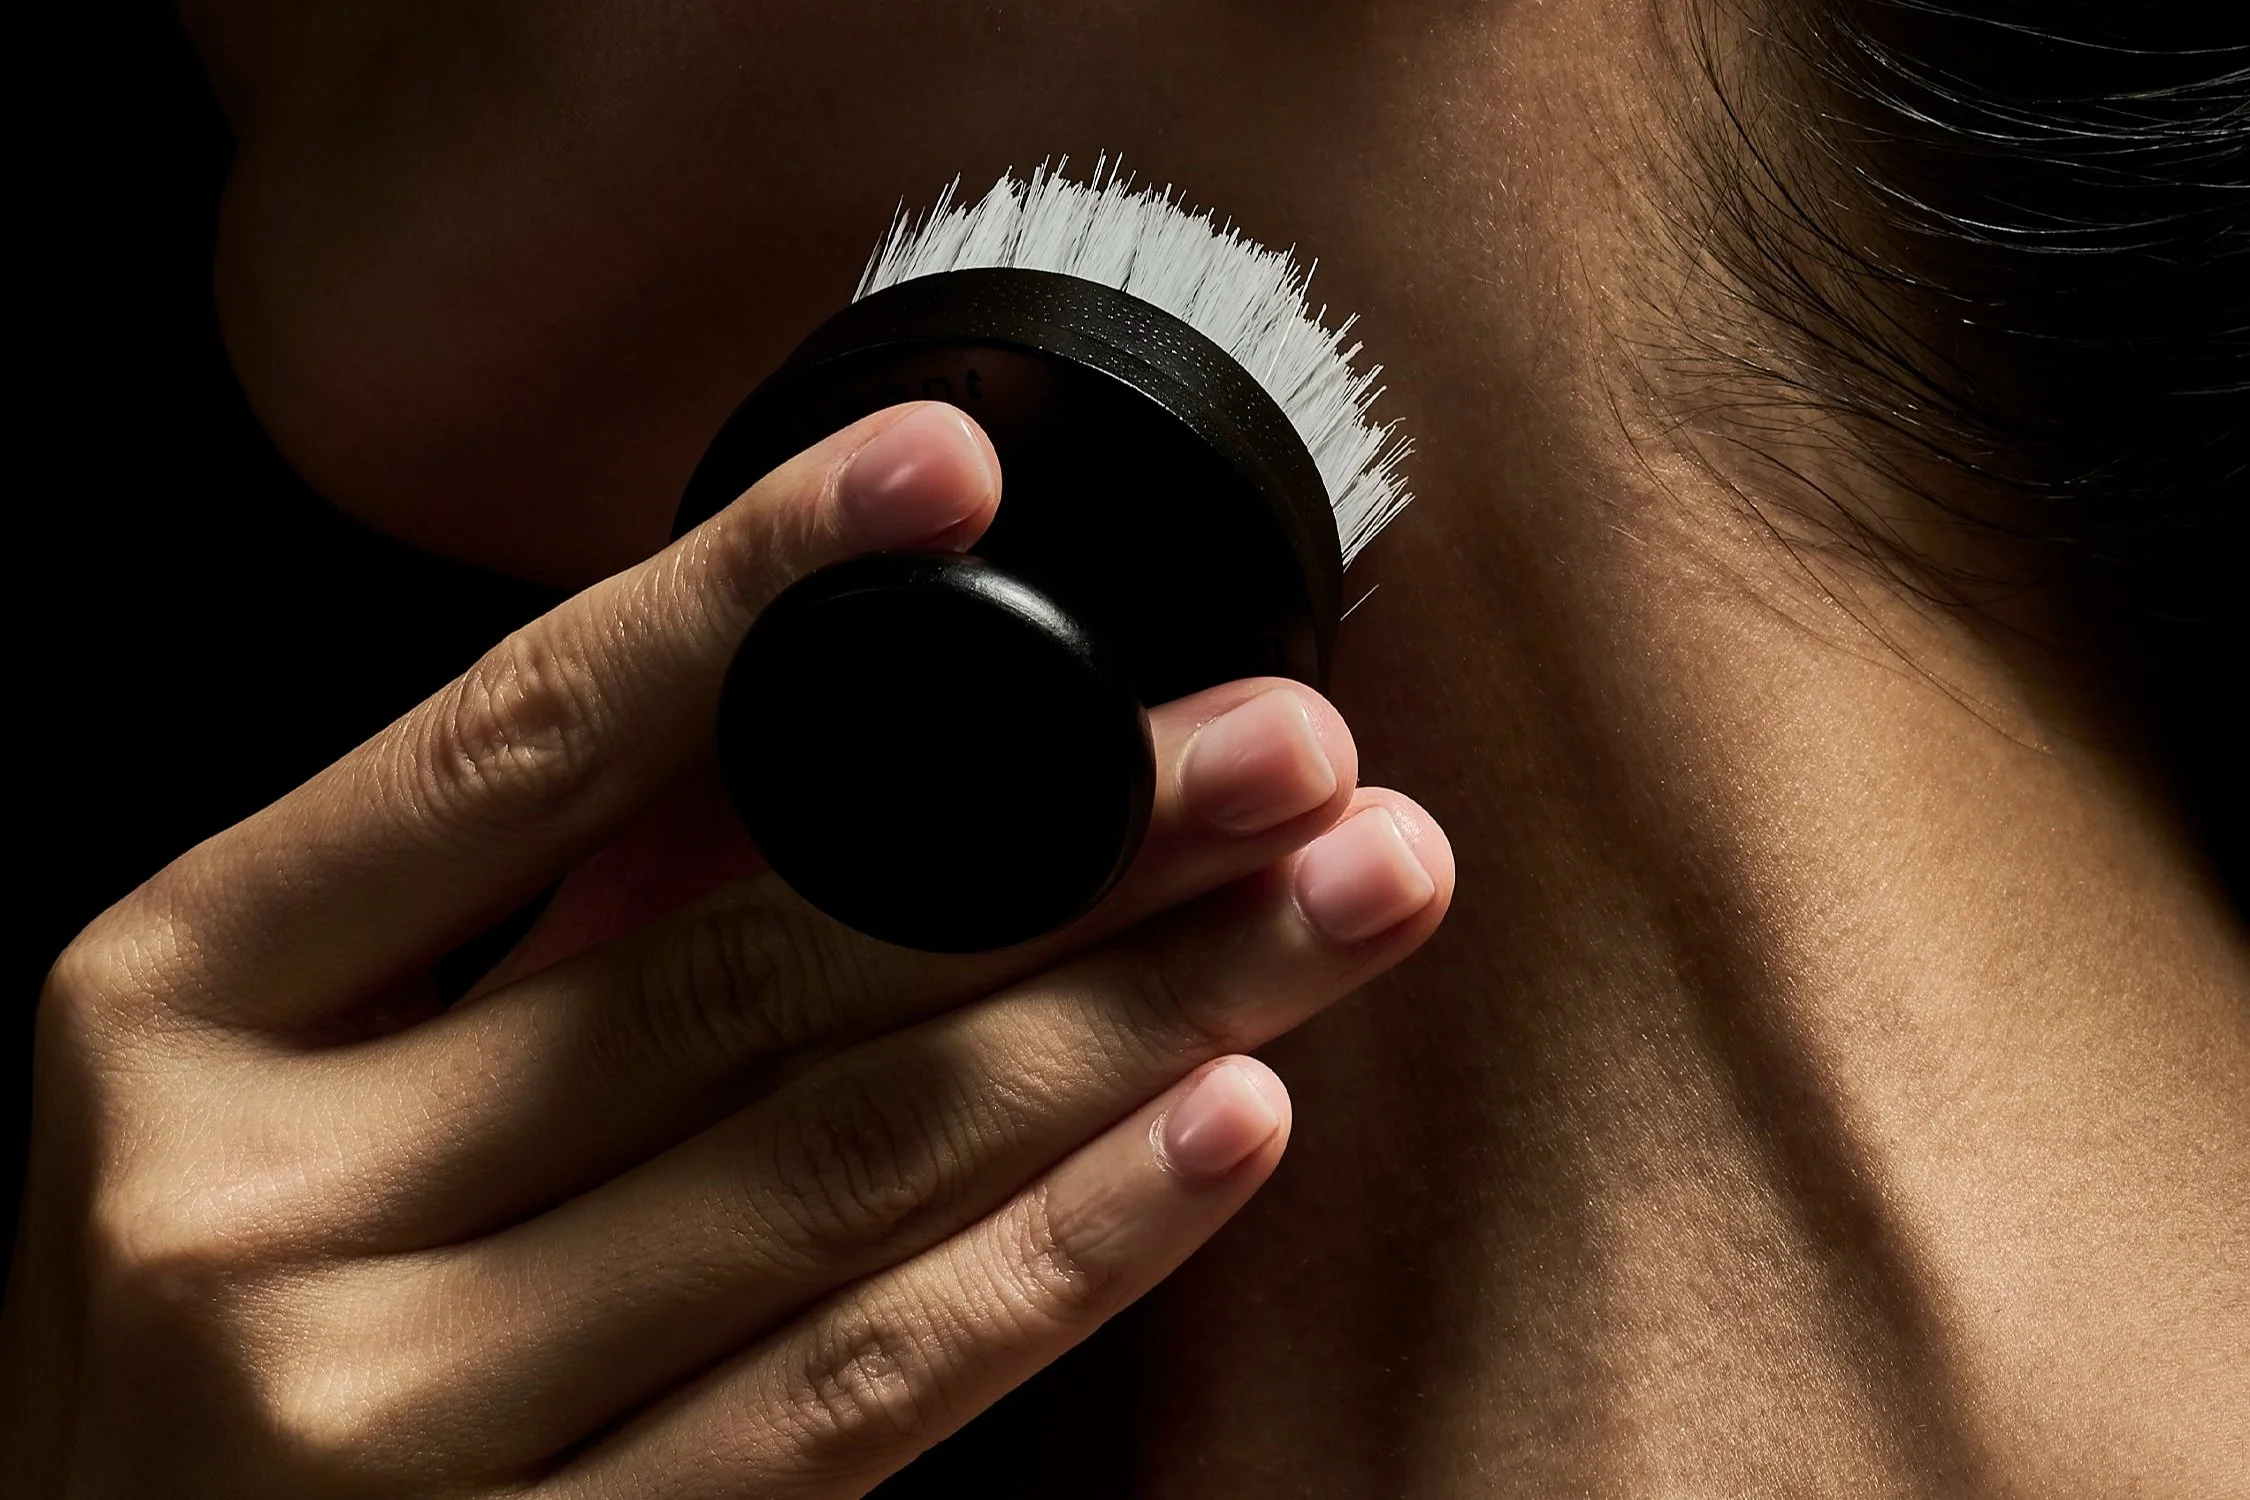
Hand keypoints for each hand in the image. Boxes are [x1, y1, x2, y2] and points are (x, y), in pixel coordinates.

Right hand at [1, 403, 1452, 1497]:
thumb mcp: (303, 1085)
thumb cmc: (237, 1337)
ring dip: (1132, 1014)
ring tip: (1339, 900)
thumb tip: (844, 708)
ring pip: (839, 1163)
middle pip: (738, 962)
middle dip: (1065, 833)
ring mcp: (364, 1427)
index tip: (953, 472)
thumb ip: (532, 916)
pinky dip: (1064, 1245)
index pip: (511, 742)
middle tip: (1289, 745)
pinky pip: (855, 1393)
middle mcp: (232, 1210)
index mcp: (167, 1006)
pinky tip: (1228, 1120)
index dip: (746, 591)